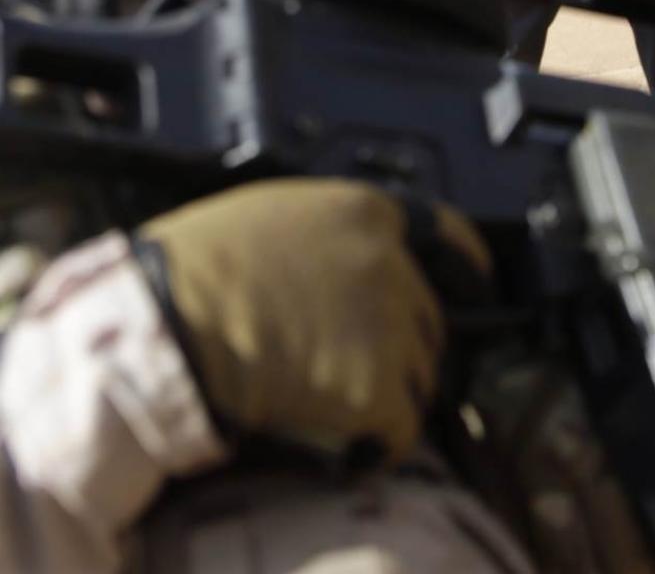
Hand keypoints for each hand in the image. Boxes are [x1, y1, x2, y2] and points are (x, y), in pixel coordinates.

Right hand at [140, 180, 490, 461]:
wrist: (163, 329)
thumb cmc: (188, 273)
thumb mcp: (267, 218)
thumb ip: (324, 236)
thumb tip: (340, 265)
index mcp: (366, 213)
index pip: (447, 235)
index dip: (466, 266)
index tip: (478, 284)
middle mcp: (393, 264)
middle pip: (429, 317)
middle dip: (406, 346)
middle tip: (364, 371)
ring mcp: (390, 325)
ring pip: (421, 373)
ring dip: (392, 396)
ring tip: (345, 412)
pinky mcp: (378, 386)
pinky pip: (401, 427)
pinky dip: (382, 445)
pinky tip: (356, 453)